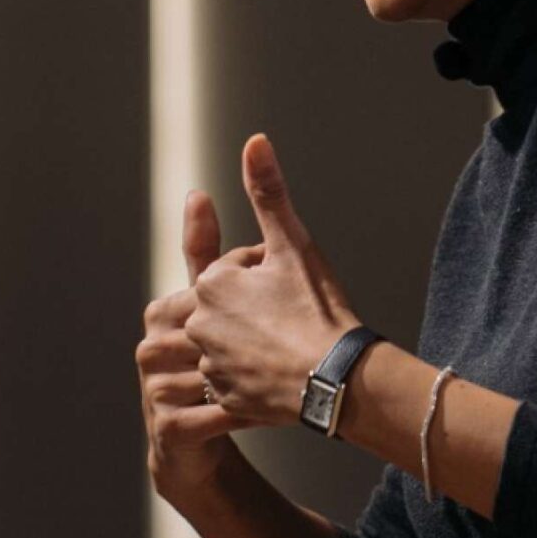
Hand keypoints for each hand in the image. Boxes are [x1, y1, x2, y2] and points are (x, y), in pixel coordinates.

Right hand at [137, 188, 252, 510]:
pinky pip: (207, 418)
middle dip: (246, 340)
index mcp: (164, 312)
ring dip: (245, 378)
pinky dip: (238, 416)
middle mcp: (152, 348)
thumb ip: (203, 248)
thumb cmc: (215, 364)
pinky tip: (265, 413)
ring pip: (209, 376)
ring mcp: (155, 390)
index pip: (208, 289)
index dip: (249, 298)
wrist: (199, 439)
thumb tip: (196, 191)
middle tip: (282, 347)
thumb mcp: (212, 303)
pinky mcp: (168, 429)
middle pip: (207, 333)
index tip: (279, 309)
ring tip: (277, 379)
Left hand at [186, 135, 363, 429]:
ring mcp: (210, 364)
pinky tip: (285, 372)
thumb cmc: (318, 308)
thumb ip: (268, 191)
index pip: (240, 270)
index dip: (272, 276)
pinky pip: (237, 379)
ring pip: (235, 341)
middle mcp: (199, 323)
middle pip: (233, 306)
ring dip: (259, 341)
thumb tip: (255, 140)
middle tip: (296, 318)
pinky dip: (258, 374)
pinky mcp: (224, 397)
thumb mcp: (294, 243)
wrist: (337, 378)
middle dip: (261, 308)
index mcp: (211, 283)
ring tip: (293, 346)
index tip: (296, 290)